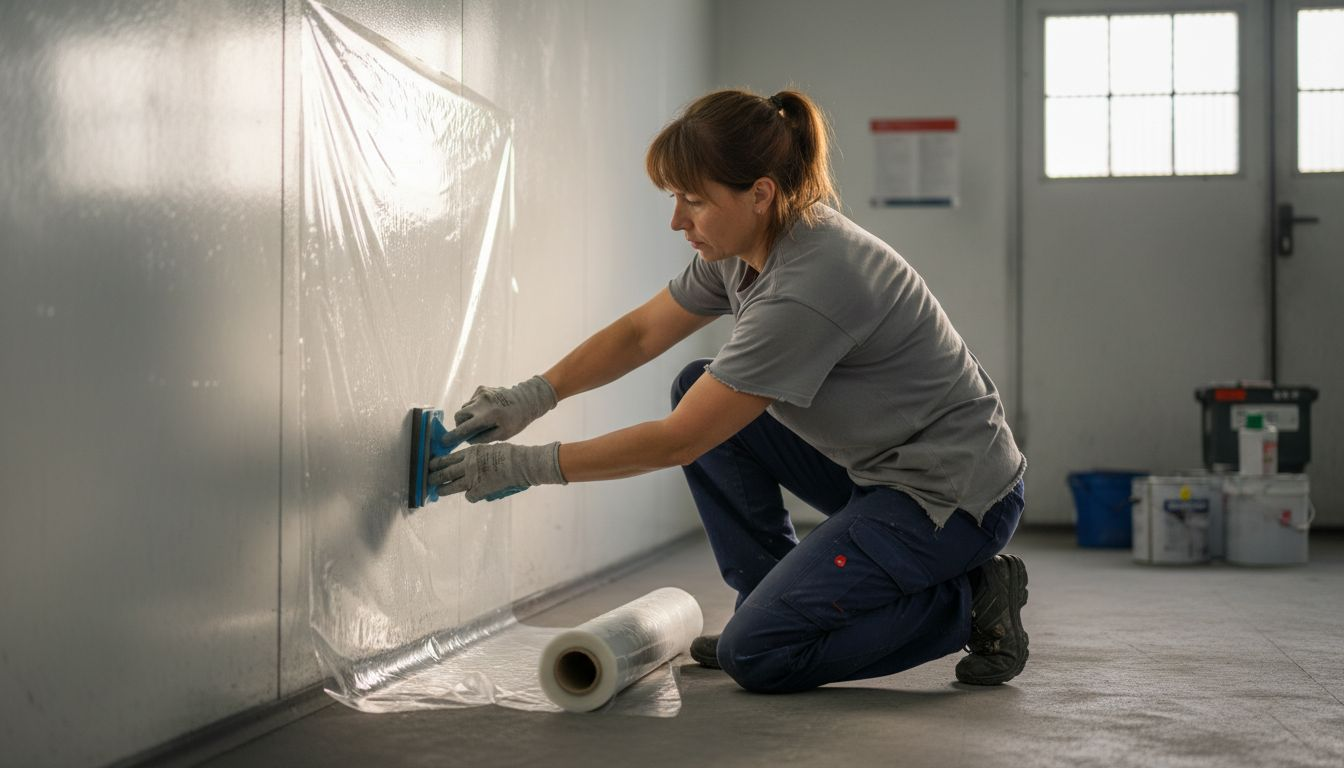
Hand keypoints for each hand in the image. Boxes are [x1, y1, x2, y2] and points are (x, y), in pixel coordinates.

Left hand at [428, 442, 566, 502]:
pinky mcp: (480, 490)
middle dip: (434, 477)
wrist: (520, 464)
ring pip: (451, 486)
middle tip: (428, 480)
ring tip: (438, 491)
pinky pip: (469, 496)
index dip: (437, 463)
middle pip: (445, 472)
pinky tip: (473, 495)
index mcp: (470, 453)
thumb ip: (476, 455)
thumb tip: (468, 460)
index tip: (431, 465)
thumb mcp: (488, 448)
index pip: (447, 458)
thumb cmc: (509, 453)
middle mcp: (467, 465)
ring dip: (443, 489)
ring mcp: (473, 479)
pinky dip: (470, 496)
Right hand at [446, 375, 557, 445]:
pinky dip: (475, 407)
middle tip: (468, 431)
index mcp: (487, 416)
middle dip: (460, 425)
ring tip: (482, 419)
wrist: (527, 399)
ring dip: (468, 416)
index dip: (453, 436)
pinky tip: (487, 409)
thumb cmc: (516, 420)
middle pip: (459, 416)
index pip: (464, 428)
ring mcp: (481, 393)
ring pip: (464, 408)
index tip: (444, 442)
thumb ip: (484, 438)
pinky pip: (471, 401)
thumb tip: (467, 440)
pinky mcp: (482, 388)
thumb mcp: (503, 435)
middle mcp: (481, 403)